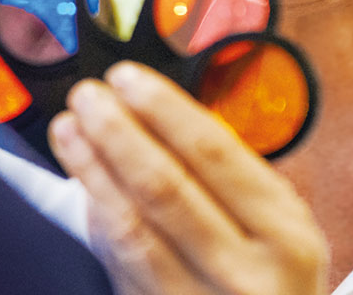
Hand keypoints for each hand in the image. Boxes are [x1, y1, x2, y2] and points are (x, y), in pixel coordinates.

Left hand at [48, 61, 327, 294]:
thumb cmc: (275, 275)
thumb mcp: (281, 223)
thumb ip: (232, 175)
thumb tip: (156, 112)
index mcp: (283, 233)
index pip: (213, 151)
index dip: (163, 108)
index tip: (128, 77)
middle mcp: (243, 272)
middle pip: (164, 187)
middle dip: (117, 131)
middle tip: (88, 96)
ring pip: (130, 227)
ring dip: (91, 169)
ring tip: (68, 128)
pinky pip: (118, 260)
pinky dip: (96, 215)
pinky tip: (82, 181)